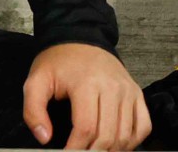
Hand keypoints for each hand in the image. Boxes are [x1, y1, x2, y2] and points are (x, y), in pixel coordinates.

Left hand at [22, 42, 149, 149]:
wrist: (81, 38)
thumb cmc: (58, 62)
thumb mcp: (36, 80)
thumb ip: (33, 110)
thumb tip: (44, 138)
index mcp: (85, 84)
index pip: (86, 127)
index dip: (76, 148)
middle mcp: (112, 88)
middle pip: (108, 135)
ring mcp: (128, 92)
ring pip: (126, 135)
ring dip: (112, 150)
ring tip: (95, 151)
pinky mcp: (138, 94)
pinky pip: (143, 126)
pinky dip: (132, 142)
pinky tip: (116, 145)